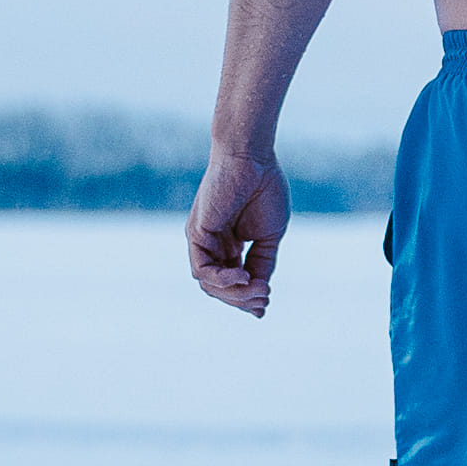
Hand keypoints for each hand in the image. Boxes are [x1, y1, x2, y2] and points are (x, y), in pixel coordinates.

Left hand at [187, 153, 289, 314]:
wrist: (252, 158)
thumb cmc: (263, 188)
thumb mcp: (269, 235)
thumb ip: (263, 263)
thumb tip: (260, 292)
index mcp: (228, 245)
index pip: (231, 283)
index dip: (246, 299)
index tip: (264, 307)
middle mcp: (211, 246)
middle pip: (219, 288)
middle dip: (242, 300)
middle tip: (264, 301)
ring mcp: (202, 240)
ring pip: (209, 284)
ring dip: (234, 294)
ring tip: (259, 291)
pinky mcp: (197, 233)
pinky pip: (202, 269)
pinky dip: (222, 279)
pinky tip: (242, 276)